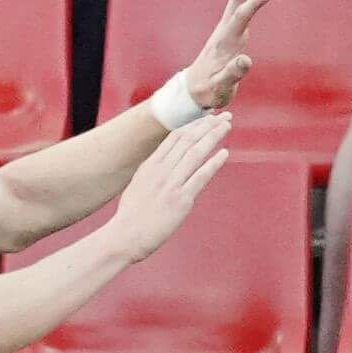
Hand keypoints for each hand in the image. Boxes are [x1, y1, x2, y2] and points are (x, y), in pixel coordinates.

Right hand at [103, 112, 231, 259]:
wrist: (124, 236)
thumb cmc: (131, 216)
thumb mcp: (138, 186)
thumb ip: (152, 174)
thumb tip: (162, 167)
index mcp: (150, 165)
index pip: (174, 137)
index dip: (193, 125)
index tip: (207, 118)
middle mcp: (161, 170)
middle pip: (188, 140)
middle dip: (207, 125)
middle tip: (224, 115)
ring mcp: (171, 184)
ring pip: (195, 153)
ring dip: (213, 137)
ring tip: (227, 126)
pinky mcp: (180, 200)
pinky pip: (200, 177)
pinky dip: (213, 163)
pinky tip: (224, 153)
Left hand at [181, 0, 273, 112]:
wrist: (192, 91)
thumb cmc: (207, 92)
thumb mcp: (219, 89)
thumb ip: (232, 74)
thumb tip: (246, 59)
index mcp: (225, 43)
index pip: (241, 17)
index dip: (254, 3)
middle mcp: (225, 31)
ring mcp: (227, 31)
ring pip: (239, 1)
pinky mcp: (230, 35)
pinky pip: (241, 10)